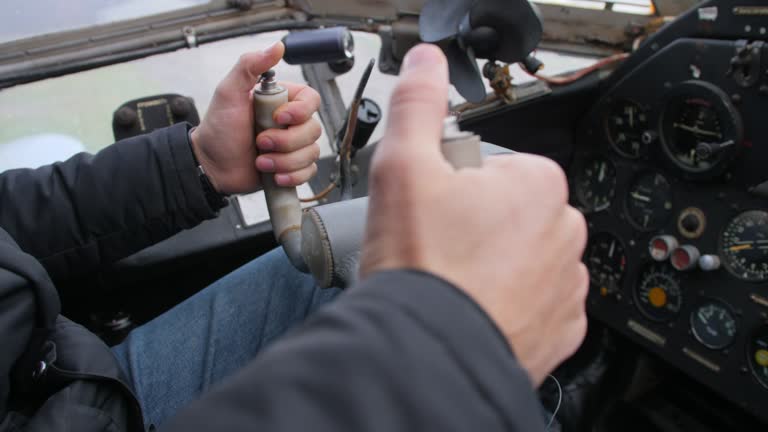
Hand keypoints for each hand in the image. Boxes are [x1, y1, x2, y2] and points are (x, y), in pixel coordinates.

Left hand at [190, 42, 321, 194]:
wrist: (211, 165)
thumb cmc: (218, 128)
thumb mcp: (228, 92)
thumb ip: (249, 66)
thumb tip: (276, 47)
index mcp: (282, 101)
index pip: (311, 100)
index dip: (301, 112)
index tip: (279, 118)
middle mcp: (291, 123)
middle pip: (313, 130)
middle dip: (286, 142)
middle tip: (260, 142)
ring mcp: (292, 146)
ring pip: (311, 153)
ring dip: (284, 161)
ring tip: (261, 162)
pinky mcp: (292, 167)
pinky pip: (308, 172)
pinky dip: (292, 176)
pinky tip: (274, 175)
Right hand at [359, 44, 588, 385]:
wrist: (429, 352)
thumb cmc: (424, 265)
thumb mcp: (404, 166)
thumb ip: (418, 105)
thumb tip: (426, 64)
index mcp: (538, 184)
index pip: (492, 168)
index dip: (453, 186)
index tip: (433, 209)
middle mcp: (565, 231)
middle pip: (508, 213)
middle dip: (475, 224)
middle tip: (435, 247)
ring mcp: (566, 284)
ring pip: (520, 258)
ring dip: (491, 265)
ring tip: (451, 281)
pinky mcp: (561, 329)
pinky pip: (532, 303)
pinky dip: (506, 303)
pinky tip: (471, 307)